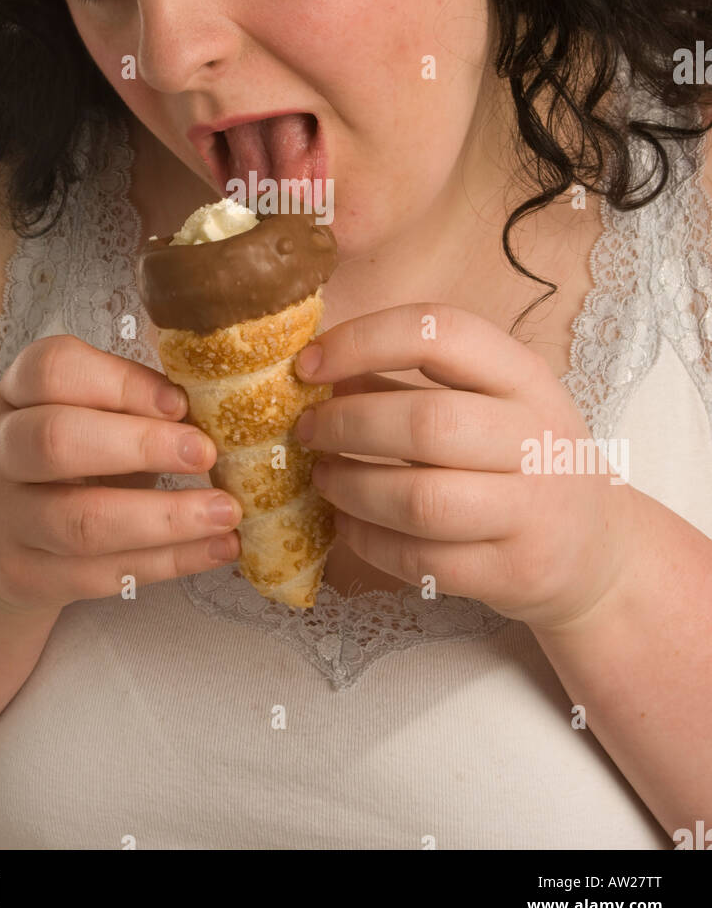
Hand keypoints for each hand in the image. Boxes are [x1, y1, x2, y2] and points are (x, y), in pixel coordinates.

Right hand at [0, 335, 241, 612]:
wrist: (5, 537)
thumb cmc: (76, 456)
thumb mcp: (91, 413)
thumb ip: (138, 398)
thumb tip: (219, 397)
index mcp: (19, 393)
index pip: (53, 370)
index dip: (120, 383)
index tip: (181, 402)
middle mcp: (1, 450)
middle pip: (56, 440)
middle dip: (142, 446)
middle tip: (208, 454)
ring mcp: (7, 518)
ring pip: (81, 522)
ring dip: (166, 518)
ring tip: (227, 511)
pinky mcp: (26, 576)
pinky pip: (101, 575)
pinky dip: (169, 561)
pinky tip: (218, 547)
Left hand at [293, 302, 641, 631]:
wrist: (599, 552)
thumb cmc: (525, 462)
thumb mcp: (490, 405)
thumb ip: (411, 384)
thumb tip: (320, 370)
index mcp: (526, 378)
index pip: (442, 333)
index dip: (364, 340)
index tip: (310, 364)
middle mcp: (538, 439)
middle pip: (426, 423)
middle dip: (347, 425)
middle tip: (307, 431)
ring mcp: (533, 512)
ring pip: (420, 500)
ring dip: (351, 488)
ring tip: (322, 478)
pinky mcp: (514, 574)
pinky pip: (422, 561)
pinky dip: (369, 542)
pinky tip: (349, 524)